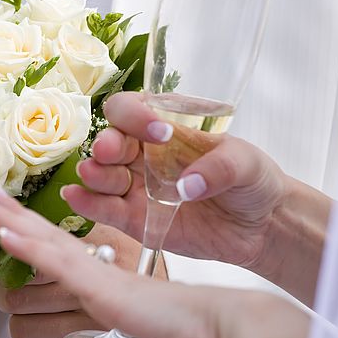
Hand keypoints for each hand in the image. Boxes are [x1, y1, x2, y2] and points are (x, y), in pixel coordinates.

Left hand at [0, 180, 307, 337]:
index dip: (34, 244)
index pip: (64, 262)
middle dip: (12, 218)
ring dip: (5, 222)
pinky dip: (25, 246)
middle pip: (46, 239)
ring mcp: (101, 278)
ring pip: (42, 242)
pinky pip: (55, 260)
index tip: (10, 232)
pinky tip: (1, 231)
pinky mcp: (103, 286)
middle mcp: (104, 278)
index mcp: (116, 293)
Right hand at [64, 92, 329, 303]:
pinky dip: (87, 204)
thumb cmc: (253, 181)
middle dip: (107, 145)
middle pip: (110, 142)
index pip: (133, 110)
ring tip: (93, 175)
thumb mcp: (246, 163)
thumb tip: (186, 187)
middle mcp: (143, 155)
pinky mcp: (135, 220)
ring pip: (102, 176)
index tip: (158, 131)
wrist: (262, 226)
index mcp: (165, 128)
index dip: (136, 116)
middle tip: (111, 152)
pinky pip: (106, 210)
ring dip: (94, 174)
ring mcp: (137, 187)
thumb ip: (219, 168)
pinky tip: (75, 197)